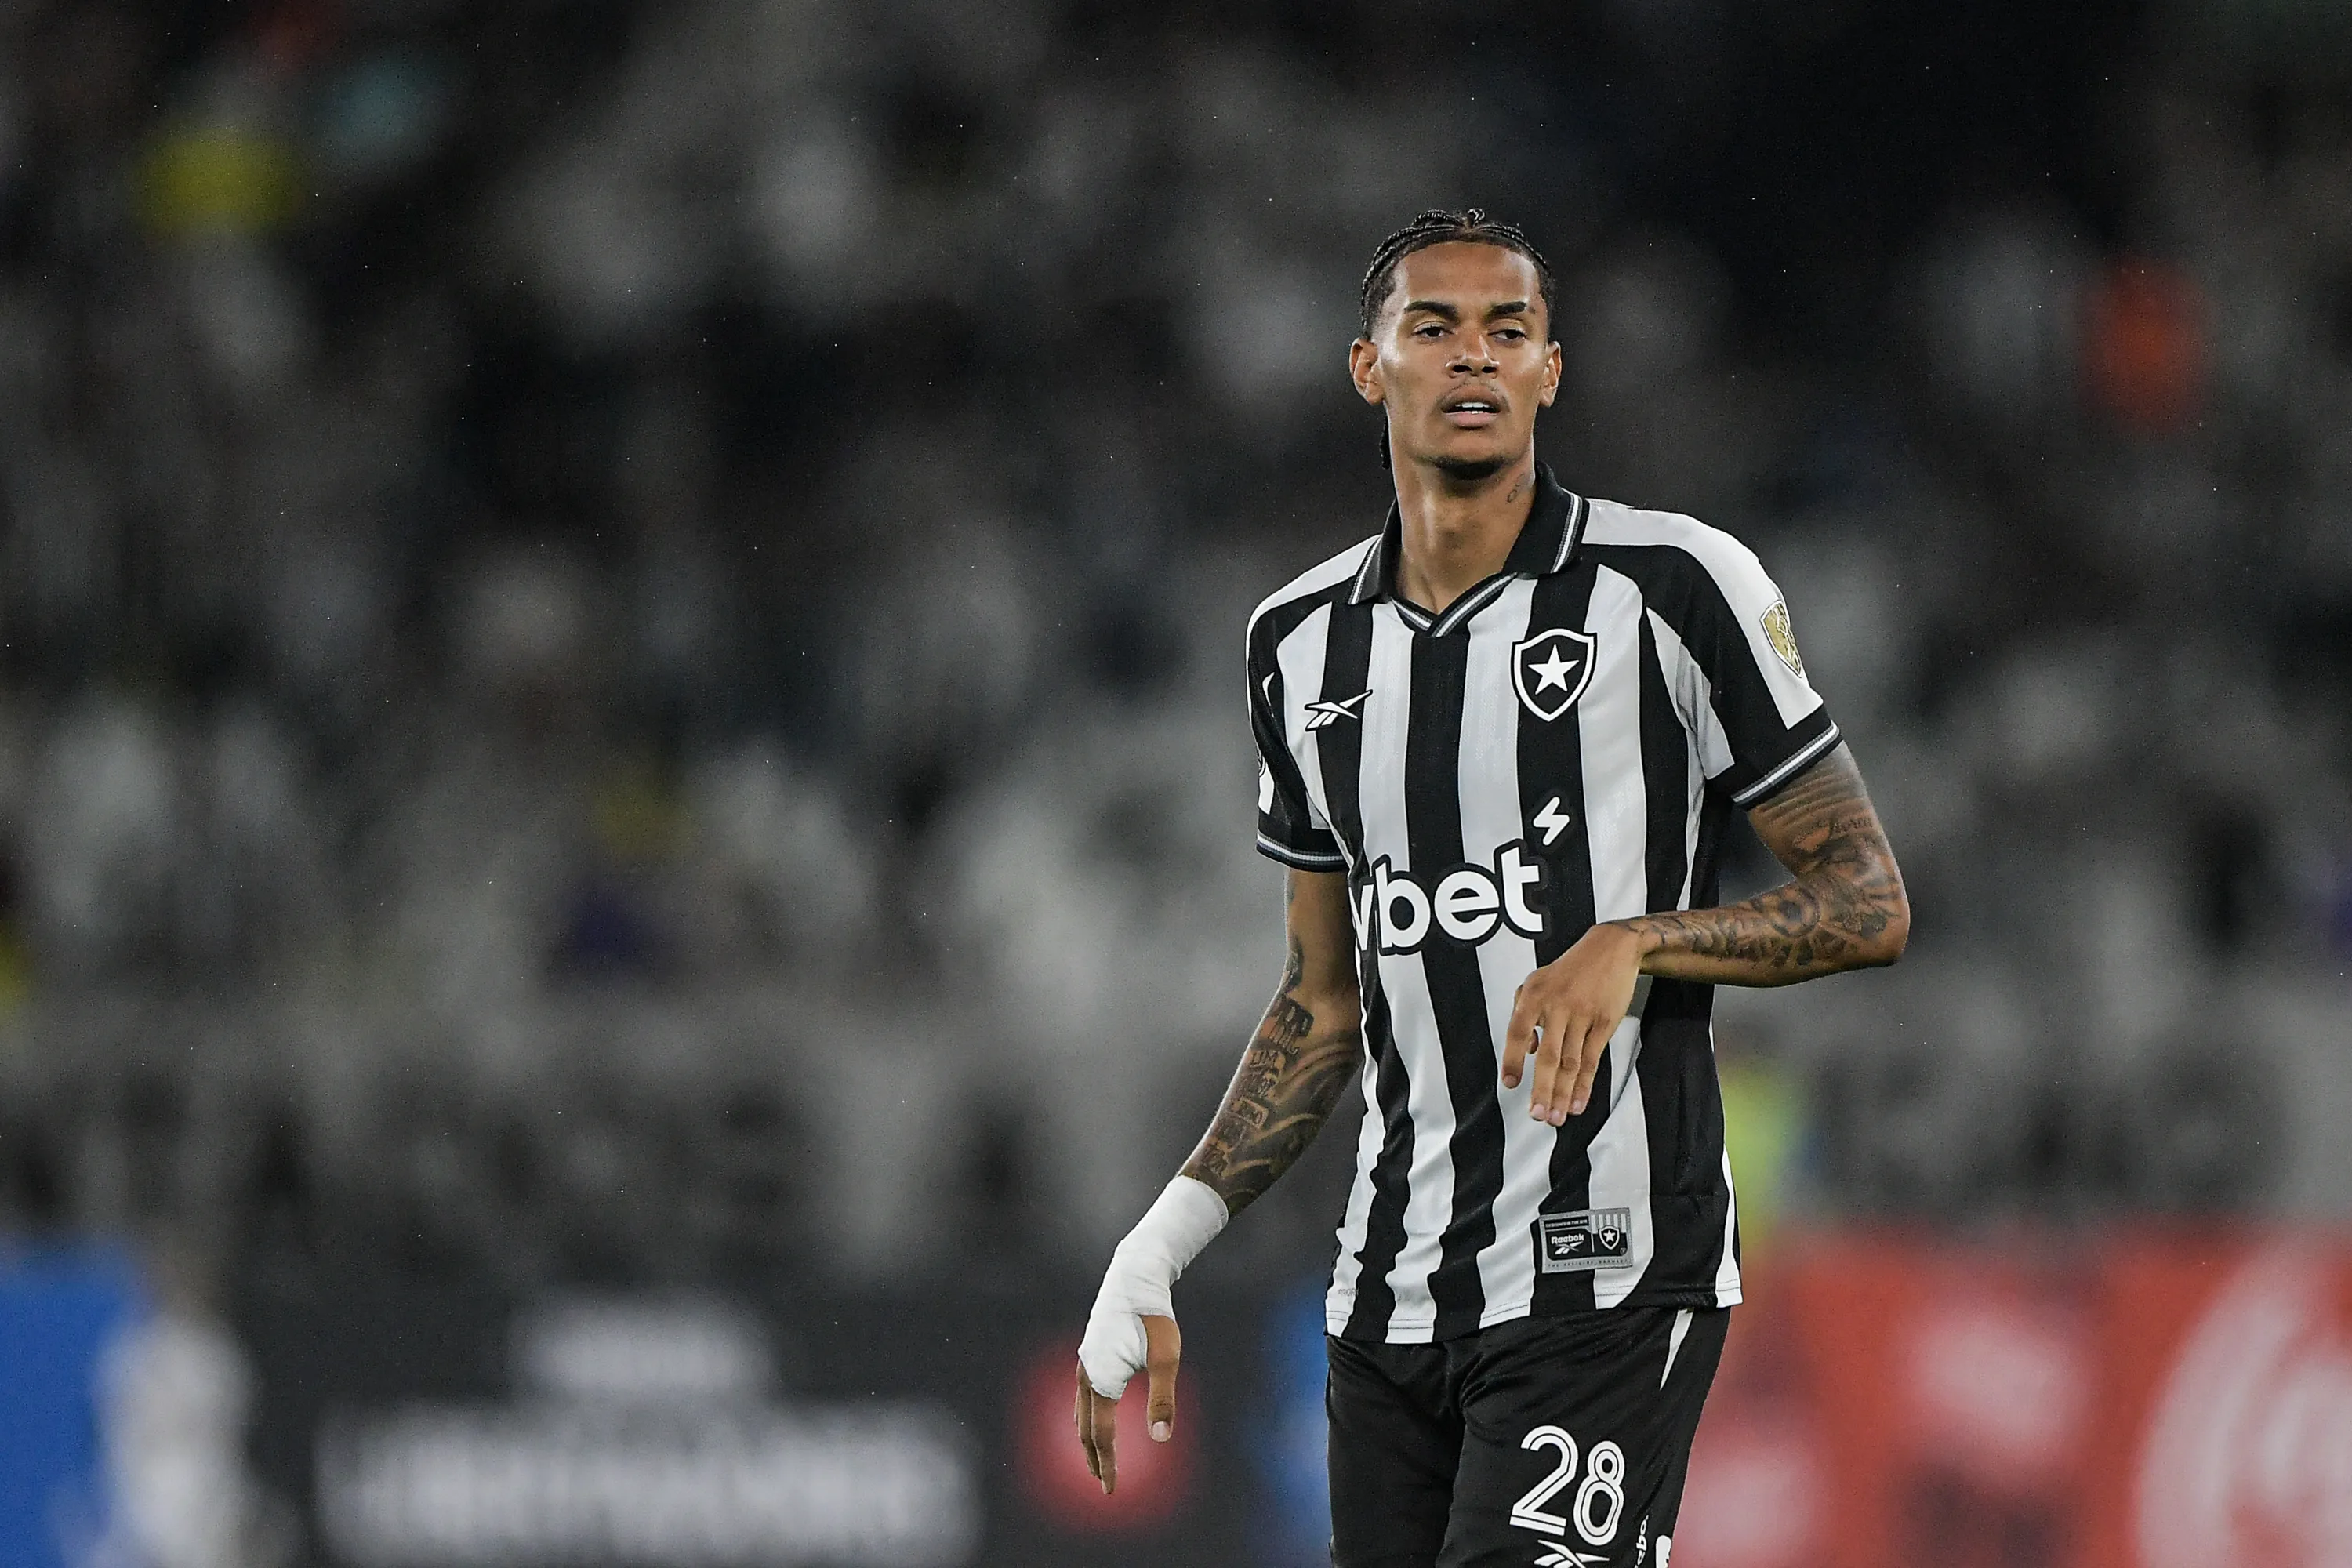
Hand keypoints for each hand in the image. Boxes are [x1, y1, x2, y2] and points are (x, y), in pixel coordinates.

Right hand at [1072, 1313, 1179, 1494]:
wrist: (1134, 1277)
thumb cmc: (1153, 1317)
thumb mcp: (1166, 1358)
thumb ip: (1163, 1400)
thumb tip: (1161, 1439)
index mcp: (1102, 1380)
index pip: (1101, 1435)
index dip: (1107, 1464)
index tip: (1112, 1490)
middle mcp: (1087, 1374)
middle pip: (1085, 1429)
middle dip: (1094, 1458)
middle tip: (1104, 1483)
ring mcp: (1084, 1362)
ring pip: (1081, 1412)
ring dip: (1088, 1439)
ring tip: (1098, 1459)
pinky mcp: (1089, 1353)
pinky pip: (1083, 1395)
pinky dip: (1087, 1417)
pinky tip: (1097, 1417)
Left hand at [1502, 923, 1645, 1122]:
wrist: (1611, 949)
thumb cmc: (1570, 969)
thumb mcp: (1537, 981)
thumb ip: (1524, 1012)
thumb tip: (1530, 1050)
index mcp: (1535, 995)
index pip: (1518, 1032)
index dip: (1514, 1060)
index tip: (1511, 1084)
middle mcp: (1557, 1005)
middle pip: (1549, 1056)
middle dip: (1542, 1089)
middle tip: (1537, 1115)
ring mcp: (1583, 1015)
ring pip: (1571, 1063)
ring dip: (1564, 1094)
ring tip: (1557, 1117)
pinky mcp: (1604, 1023)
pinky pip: (1592, 1059)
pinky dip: (1585, 1084)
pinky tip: (1579, 1102)